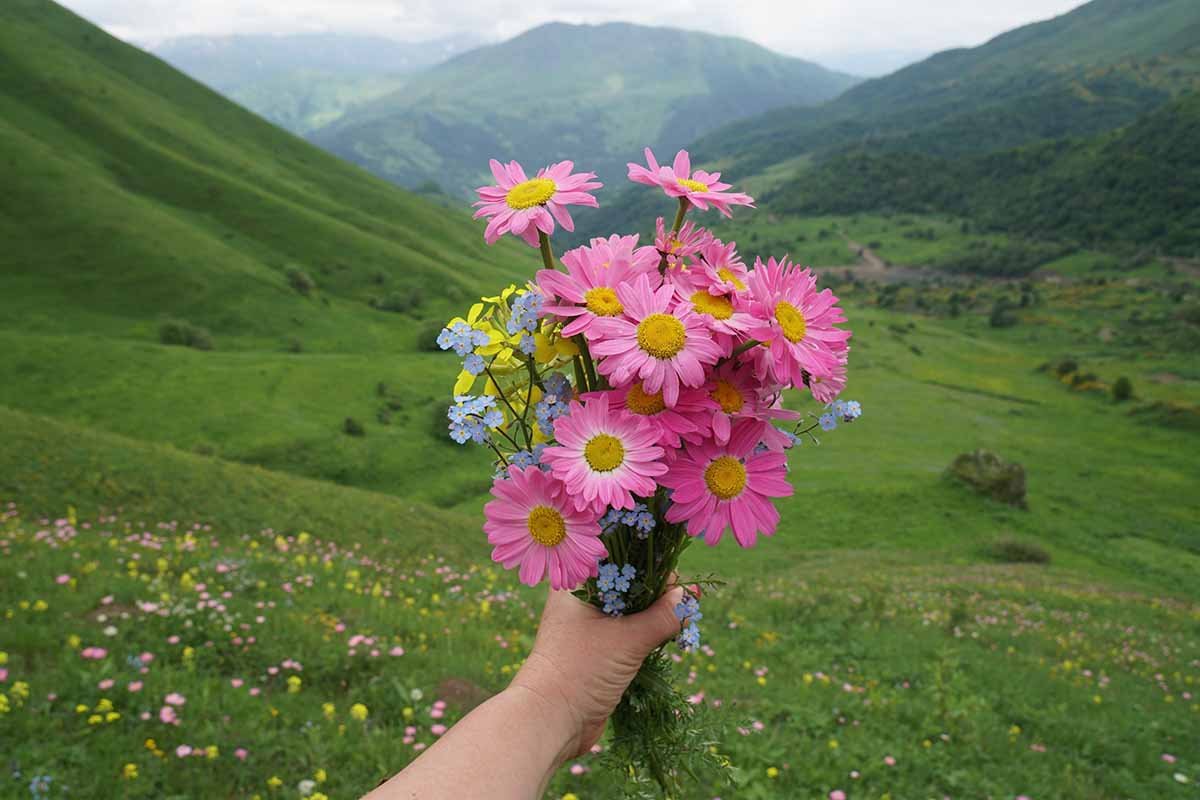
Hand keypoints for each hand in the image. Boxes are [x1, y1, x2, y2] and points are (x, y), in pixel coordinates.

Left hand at [509, 582, 685, 760]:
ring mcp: (588, 626)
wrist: (549, 721)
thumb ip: (662, 617)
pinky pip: (627, 634)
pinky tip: (665, 639)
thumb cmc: (580, 670)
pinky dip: (646, 635)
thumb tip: (688, 597)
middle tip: (684, 606)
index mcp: (577, 585)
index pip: (621, 562)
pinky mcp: (596, 651)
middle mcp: (580, 600)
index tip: (678, 584)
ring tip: (678, 624)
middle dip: (657, 595)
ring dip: (653, 617)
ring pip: (630, 612)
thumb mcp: (627, 640)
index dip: (651, 569)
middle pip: (629, 587)